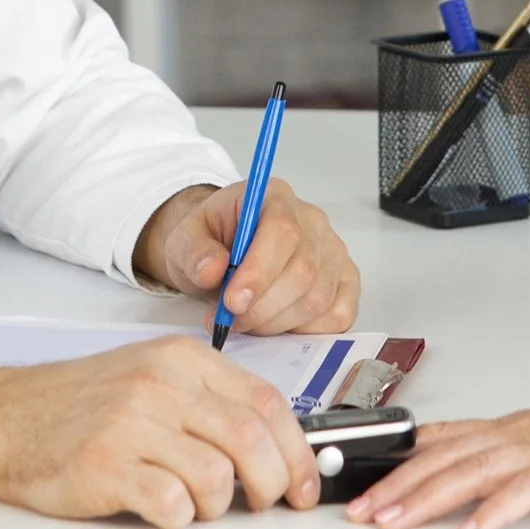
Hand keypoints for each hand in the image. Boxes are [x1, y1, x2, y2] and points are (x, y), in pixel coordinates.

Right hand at [0, 338, 321, 524]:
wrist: (4, 418)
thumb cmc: (78, 404)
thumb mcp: (151, 378)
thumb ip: (209, 400)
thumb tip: (274, 443)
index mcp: (180, 359)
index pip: (266, 401)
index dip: (297, 449)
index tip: (304, 482)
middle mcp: (160, 385)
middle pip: (250, 439)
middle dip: (271, 483)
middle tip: (263, 505)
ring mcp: (132, 424)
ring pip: (216, 476)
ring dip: (216, 505)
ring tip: (193, 502)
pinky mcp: (106, 465)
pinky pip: (171, 503)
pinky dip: (178, 518)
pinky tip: (160, 508)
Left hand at [136, 178, 360, 336]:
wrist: (223, 250)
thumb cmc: (211, 241)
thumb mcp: (185, 239)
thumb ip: (194, 251)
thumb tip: (212, 270)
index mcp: (275, 198)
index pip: (282, 232)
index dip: (259, 272)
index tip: (232, 302)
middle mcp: (313, 222)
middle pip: (303, 272)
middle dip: (262, 308)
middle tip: (229, 320)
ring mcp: (333, 252)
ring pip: (318, 299)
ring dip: (277, 322)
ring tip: (245, 322)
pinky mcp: (344, 281)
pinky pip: (338, 314)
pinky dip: (306, 330)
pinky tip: (277, 323)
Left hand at [343, 403, 529, 528]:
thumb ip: (516, 463)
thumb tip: (473, 483)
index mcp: (519, 425)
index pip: (446, 439)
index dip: (401, 461)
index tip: (365, 484)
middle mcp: (526, 429)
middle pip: (447, 455)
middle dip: (398, 483)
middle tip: (362, 511)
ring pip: (473, 469)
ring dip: (428, 497)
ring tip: (395, 521)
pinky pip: (525, 491)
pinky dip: (493, 512)